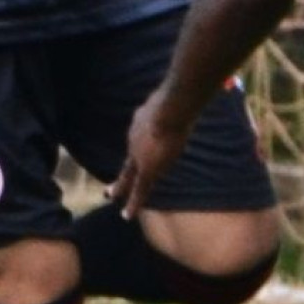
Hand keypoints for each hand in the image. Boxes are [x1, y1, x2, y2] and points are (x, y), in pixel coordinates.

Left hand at [111, 86, 191, 220]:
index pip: (138, 135)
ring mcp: (139, 154)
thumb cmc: (177, 97)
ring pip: (128, 175)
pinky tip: (126, 215)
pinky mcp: (148, 169)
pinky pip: (139, 190)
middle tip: (108, 188)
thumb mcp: (175, 94)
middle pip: (128, 160)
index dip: (139, 144)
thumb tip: (195, 87)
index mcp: (141, 121)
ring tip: (110, 196)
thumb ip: (179, 96)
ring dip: (120, 186)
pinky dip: (133, 203)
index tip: (137, 153)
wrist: (170, 109)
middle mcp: (135, 139)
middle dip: (121, 173)